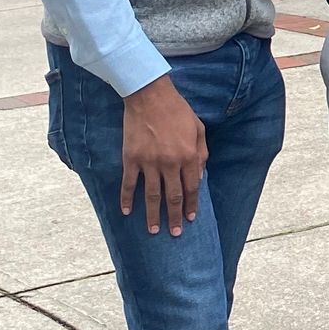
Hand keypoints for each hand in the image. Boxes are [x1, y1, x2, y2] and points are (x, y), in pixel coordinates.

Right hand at [120, 73, 205, 234]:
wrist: (149, 96)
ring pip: (152, 195)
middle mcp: (170, 163)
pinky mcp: (131, 158)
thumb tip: (200, 174)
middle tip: (174, 233)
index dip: (191, 204)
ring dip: (153, 215)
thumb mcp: (198, 128)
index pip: (191, 187)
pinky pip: (129, 183)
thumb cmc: (177, 110)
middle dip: (174, 217)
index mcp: (188, 156)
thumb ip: (201, 152)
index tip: (190, 218)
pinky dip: (127, 199)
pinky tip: (127, 212)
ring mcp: (149, 162)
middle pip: (173, 196)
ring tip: (153, 230)